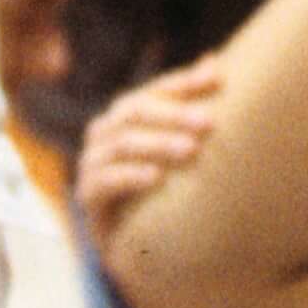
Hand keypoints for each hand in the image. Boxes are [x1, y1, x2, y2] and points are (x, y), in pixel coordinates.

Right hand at [73, 55, 222, 249]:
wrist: (138, 245)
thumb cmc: (161, 189)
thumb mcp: (176, 147)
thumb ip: (189, 106)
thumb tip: (213, 61)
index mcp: (124, 115)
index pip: (153, 91)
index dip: (184, 83)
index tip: (220, 81)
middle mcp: (103, 133)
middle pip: (134, 112)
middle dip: (173, 115)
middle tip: (208, 123)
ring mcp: (91, 163)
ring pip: (121, 143)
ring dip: (157, 144)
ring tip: (190, 150)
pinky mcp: (87, 197)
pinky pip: (103, 181)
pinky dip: (129, 176)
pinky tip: (156, 178)